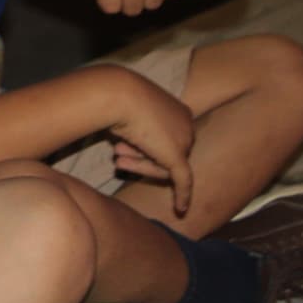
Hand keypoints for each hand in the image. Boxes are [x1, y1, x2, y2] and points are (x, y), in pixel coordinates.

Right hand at [98, 67, 195, 214]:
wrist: (116, 93)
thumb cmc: (117, 98)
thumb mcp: (131, 111)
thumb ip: (138, 127)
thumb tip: (131, 138)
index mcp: (178, 111)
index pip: (165, 139)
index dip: (142, 147)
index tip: (119, 147)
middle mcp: (186, 124)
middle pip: (166, 153)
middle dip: (140, 156)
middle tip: (115, 155)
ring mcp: (184, 140)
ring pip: (166, 166)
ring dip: (139, 166)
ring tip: (116, 158)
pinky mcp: (177, 156)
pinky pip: (183, 181)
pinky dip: (183, 195)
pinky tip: (181, 209)